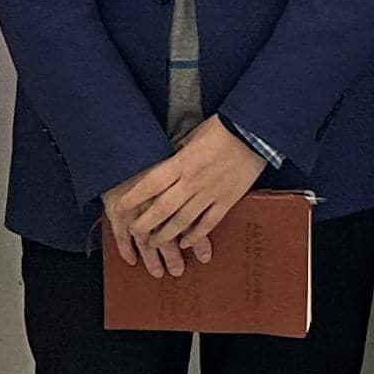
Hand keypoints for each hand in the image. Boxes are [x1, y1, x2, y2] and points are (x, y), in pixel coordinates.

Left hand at [104, 119, 265, 276]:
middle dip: (145, 223)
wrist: (254, 132)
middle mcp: (193, 181)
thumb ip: (176, 154)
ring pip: (183, 220)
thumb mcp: (192, 136)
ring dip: (166, 234)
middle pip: (163, 208)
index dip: (133, 198)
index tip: (119, 208)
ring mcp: (211, 193)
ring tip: (154, 243)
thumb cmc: (222, 129)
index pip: (151, 184)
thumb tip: (163, 165)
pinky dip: (196, 235)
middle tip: (134, 232)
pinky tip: (186, 243)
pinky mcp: (227, 200)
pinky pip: (208, 223)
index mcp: (182, 162)